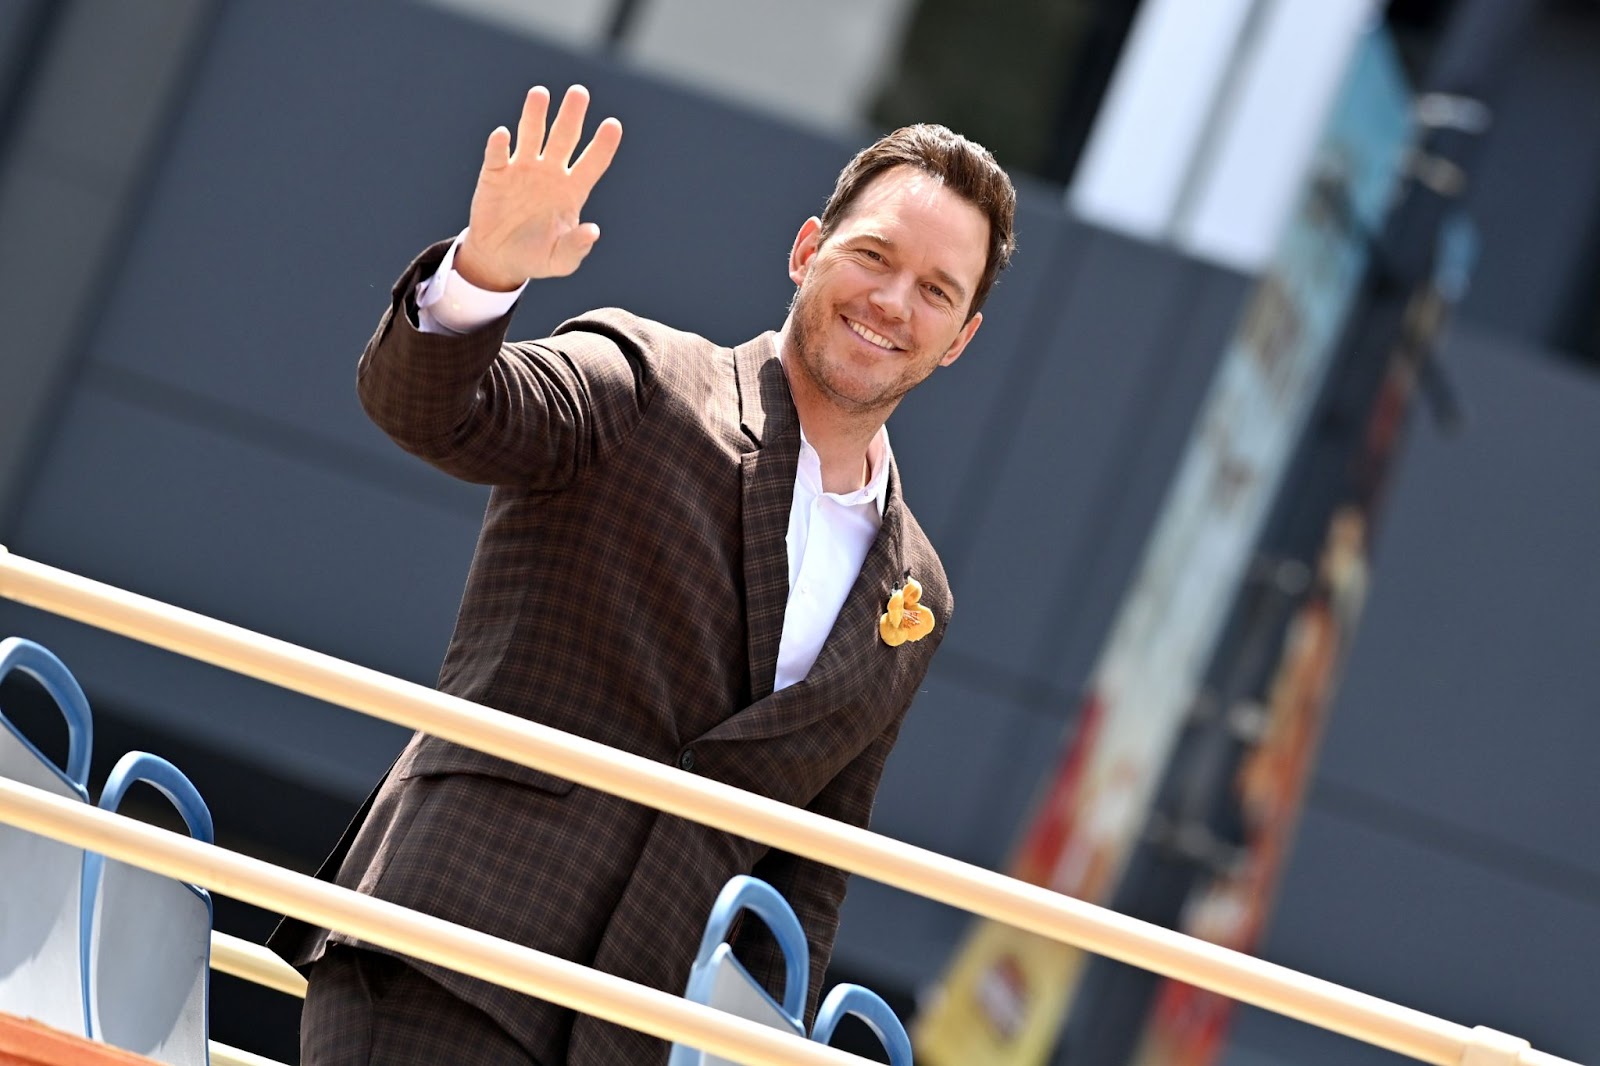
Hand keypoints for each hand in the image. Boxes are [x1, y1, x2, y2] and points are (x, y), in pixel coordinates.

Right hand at [455, 85, 622, 289]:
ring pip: (532, 134)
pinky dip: (499, 144)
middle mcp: (550, 173)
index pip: (593, 162)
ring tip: (540, 94)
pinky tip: (503, 135)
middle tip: (579, 92)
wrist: (500, 259)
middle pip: (564, 137)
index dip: (603, 145)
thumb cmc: (536, 257)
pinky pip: (498, 155)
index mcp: (572, 190)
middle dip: (571, 115)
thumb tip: (592, 231)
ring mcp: (522, 169)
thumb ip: (577, 248)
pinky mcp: (496, 174)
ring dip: (535, 115)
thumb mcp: (560, 261)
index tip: (613, 125)